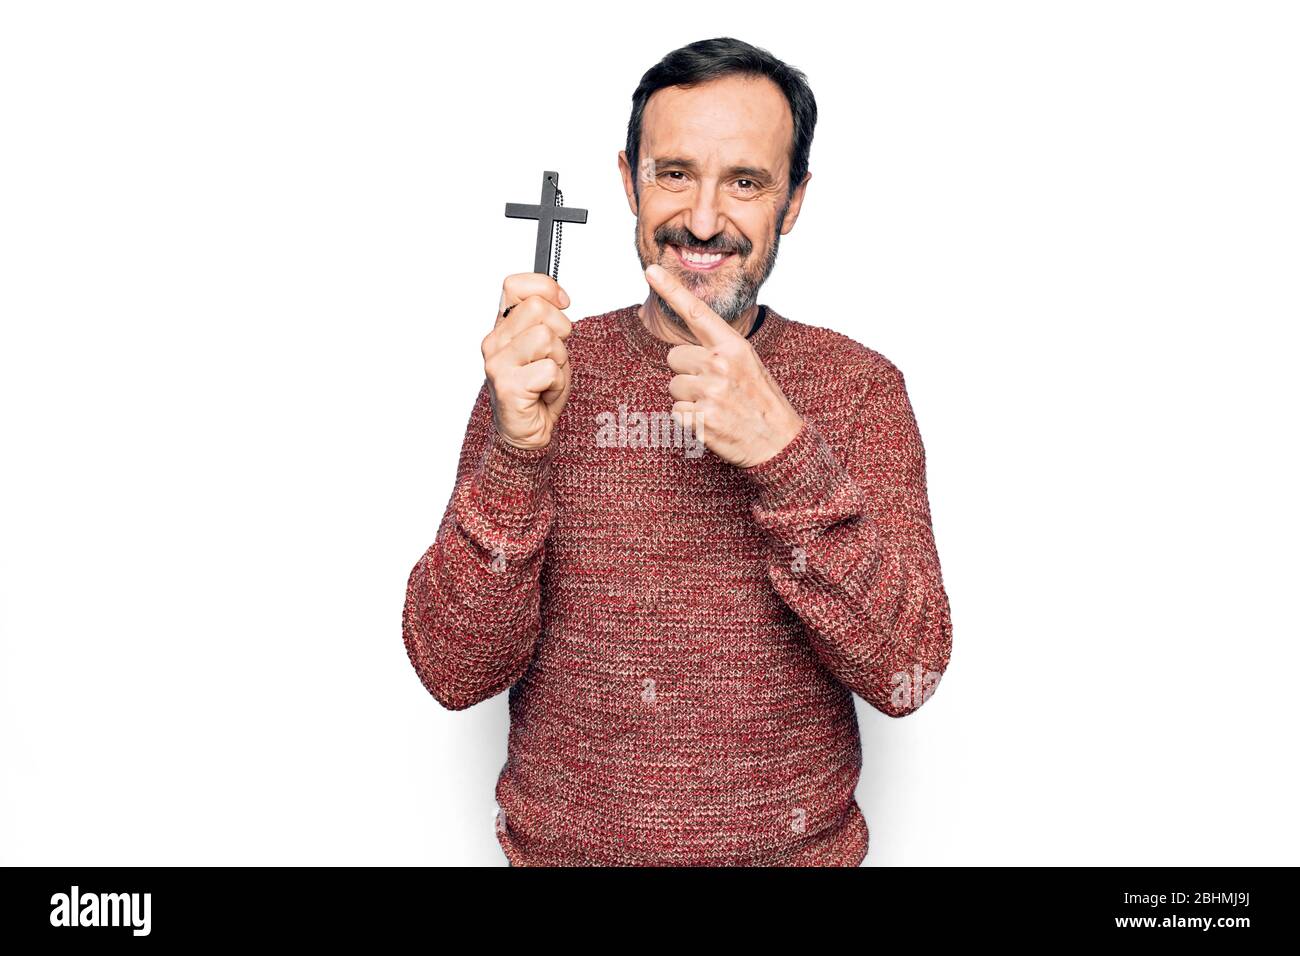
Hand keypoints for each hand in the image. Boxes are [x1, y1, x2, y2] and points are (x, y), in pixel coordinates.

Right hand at [482, 273, 572, 449]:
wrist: (526, 433)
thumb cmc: (538, 390)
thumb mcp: (547, 346)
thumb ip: (546, 320)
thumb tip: (559, 298)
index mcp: (502, 327)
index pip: (515, 285)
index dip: (545, 288)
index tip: (562, 303)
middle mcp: (494, 342)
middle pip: (539, 309)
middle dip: (561, 332)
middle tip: (554, 357)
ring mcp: (497, 363)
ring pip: (547, 338)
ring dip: (560, 361)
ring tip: (548, 378)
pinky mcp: (507, 386)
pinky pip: (550, 370)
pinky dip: (557, 384)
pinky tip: (544, 394)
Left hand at [646, 263, 802, 467]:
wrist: (780, 443)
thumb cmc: (760, 402)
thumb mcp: (748, 364)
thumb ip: (718, 350)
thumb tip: (682, 350)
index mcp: (733, 346)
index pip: (697, 312)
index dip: (671, 289)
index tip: (651, 269)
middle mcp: (720, 364)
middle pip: (674, 357)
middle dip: (687, 373)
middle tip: (715, 390)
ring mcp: (710, 392)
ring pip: (673, 387)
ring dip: (688, 399)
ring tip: (715, 407)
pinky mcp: (701, 419)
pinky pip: (675, 412)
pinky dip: (689, 421)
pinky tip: (712, 423)